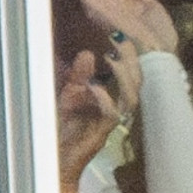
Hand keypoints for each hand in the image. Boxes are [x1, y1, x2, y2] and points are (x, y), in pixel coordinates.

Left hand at [57, 40, 139, 188]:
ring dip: (124, 76)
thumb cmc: (63, 129)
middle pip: (137, 82)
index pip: (130, 74)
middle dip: (132, 59)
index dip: (130, 55)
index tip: (121, 33)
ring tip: (112, 58)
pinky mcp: (102, 133)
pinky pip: (112, 114)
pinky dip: (104, 98)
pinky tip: (94, 86)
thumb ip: (79, 76)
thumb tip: (88, 53)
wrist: (55, 159)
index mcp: (111, 97)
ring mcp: (111, 121)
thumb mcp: (69, 95)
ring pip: (131, 98)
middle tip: (120, 39)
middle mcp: (116, 108)